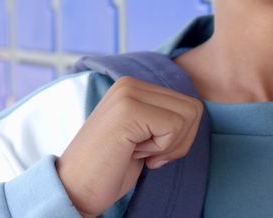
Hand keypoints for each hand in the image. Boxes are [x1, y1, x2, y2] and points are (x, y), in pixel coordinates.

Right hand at [54, 76, 203, 216]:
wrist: (75, 188)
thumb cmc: (109, 168)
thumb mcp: (142, 135)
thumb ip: (163, 117)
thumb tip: (196, 110)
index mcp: (132, 86)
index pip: (188, 105)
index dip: (178, 138)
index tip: (148, 150)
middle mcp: (129, 83)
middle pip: (193, 109)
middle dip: (178, 141)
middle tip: (145, 153)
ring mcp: (128, 93)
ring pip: (188, 116)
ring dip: (168, 145)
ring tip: (136, 151)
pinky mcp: (128, 109)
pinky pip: (174, 127)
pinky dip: (160, 149)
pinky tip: (132, 153)